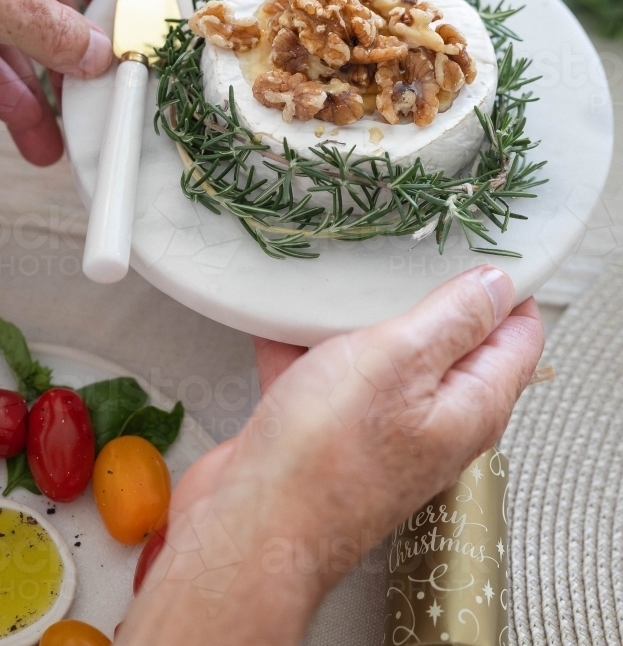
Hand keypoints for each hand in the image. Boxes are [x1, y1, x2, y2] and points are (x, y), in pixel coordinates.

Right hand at [117, 266, 543, 645]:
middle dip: (427, 293)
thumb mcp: (401, 359)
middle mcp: (434, 420)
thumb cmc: (325, 451)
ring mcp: (380, 428)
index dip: (505, 286)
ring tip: (339, 272)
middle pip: (449, 341)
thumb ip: (455, 318)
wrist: (249, 523)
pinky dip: (306, 346)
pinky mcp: (329, 432)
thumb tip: (498, 285)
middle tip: (405, 247)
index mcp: (471, 404)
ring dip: (359, 318)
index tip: (475, 244)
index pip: (518, 335)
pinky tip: (281, 316)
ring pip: (382, 353)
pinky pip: (326, 373)